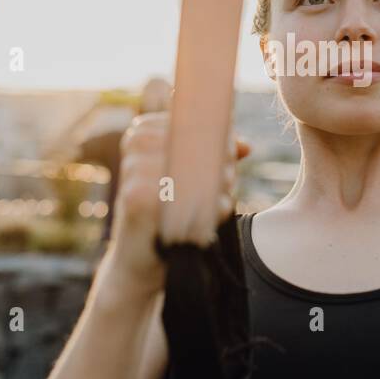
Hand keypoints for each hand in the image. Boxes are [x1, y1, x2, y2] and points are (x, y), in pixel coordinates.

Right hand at [105, 86, 250, 296]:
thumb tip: (246, 146)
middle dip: (224, 160)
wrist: (138, 258)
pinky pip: (189, 195)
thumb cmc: (165, 211)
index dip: (221, 136)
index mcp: (142, 131)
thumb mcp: (186, 178)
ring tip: (222, 198)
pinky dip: (212, 207)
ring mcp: (133, 170)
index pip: (193, 120)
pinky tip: (216, 212)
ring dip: (220, 184)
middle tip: (230, 179)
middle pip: (198, 141)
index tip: (235, 153)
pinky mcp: (135, 198)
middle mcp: (135, 144)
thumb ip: (211, 157)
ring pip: (198, 167)